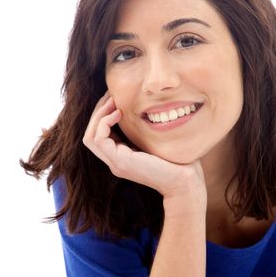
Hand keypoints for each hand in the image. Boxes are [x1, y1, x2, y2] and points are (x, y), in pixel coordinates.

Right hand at [82, 91, 206, 200]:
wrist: (185, 181)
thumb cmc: (179, 161)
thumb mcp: (157, 141)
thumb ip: (146, 130)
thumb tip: (145, 108)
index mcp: (123, 158)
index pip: (100, 136)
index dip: (104, 115)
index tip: (116, 98)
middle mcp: (116, 162)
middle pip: (90, 135)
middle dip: (98, 112)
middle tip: (111, 95)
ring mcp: (116, 164)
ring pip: (90, 137)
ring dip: (99, 115)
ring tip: (113, 101)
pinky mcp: (120, 162)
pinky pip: (98, 139)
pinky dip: (104, 122)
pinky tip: (119, 113)